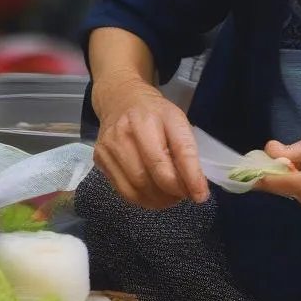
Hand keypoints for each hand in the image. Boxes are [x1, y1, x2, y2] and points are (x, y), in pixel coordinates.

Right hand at [93, 80, 208, 207]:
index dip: (191, 177)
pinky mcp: (100, 159)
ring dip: (158, 200)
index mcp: (153, 117)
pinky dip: (143, 200)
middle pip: (152, 174)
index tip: (201, 195)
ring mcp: (109, 146)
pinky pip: (124, 191)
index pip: (176, 150)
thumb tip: (195, 188)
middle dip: (173, 191)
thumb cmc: (155, 113)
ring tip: (171, 198)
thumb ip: (186, 151)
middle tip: (184, 195)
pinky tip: (154, 196)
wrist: (120, 100)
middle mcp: (127, 130)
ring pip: (137, 187)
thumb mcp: (177, 122)